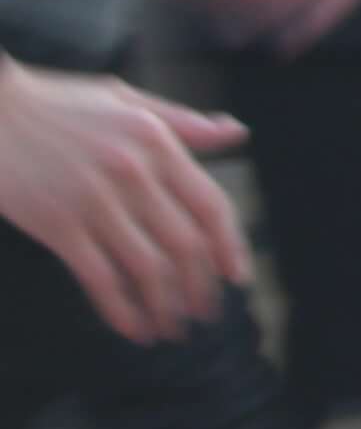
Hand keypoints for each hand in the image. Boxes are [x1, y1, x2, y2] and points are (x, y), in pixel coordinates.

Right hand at [0, 62, 250, 343]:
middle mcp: (133, 173)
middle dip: (200, 287)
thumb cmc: (56, 104)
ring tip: (172, 328)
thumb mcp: (126, 100)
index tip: (235, 277)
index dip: (229, 247)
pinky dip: (120, 309)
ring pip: (147, 268)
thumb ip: (184, 122)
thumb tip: (237, 133)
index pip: (210, 205)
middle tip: (205, 314)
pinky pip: (99, 277)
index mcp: (156, 142)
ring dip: (165, 306)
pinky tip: (132, 328)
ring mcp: (93, 201)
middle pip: (185, 244)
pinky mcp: (56, 225)